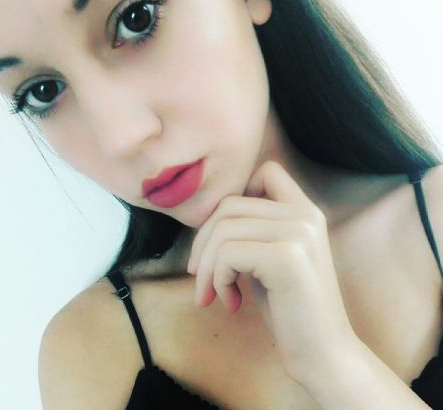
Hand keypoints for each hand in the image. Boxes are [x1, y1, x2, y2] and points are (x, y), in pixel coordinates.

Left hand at [186, 161, 359, 380]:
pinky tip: (232, 303)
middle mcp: (305, 214)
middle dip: (203, 242)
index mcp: (305, 211)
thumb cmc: (290, 307)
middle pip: (229, 205)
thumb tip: (207, 219)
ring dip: (207, 266)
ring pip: (223, 229)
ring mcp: (298, 233)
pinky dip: (218, 279)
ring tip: (213, 294)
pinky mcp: (286, 258)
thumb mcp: (269, 257)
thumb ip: (251, 230)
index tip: (226, 238)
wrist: (323, 353)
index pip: (265, 172)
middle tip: (202, 277)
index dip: (236, 199)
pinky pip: (227, 254)